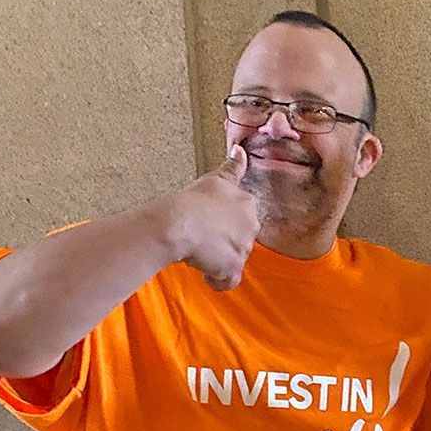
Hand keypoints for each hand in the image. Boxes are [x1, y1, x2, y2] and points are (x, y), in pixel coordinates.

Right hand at [158, 145, 260, 289]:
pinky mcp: (232, 268)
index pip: (243, 218)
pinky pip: (227, 280)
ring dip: (216, 259)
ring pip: (233, 259)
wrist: (179, 223)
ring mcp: (244, 248)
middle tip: (201, 237)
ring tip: (198, 251)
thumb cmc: (192, 200)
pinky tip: (204, 273)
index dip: (225, 223)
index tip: (211, 223)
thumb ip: (233, 166)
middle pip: (240, 240)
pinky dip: (216, 280)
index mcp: (248, 204)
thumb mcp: (216, 178)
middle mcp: (251, 226)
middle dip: (222, 241)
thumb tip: (240, 149)